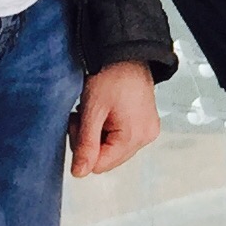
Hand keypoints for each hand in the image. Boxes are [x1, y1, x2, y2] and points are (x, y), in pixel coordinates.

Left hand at [71, 60, 161, 176]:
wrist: (126, 52)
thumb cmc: (112, 75)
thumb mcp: (92, 111)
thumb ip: (86, 145)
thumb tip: (80, 172)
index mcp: (135, 136)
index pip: (100, 165)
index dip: (83, 149)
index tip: (77, 126)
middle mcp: (146, 136)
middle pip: (108, 158)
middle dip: (91, 142)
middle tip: (83, 117)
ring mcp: (148, 130)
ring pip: (113, 148)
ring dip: (99, 134)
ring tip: (96, 112)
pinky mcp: (145, 123)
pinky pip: (121, 137)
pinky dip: (108, 128)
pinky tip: (106, 112)